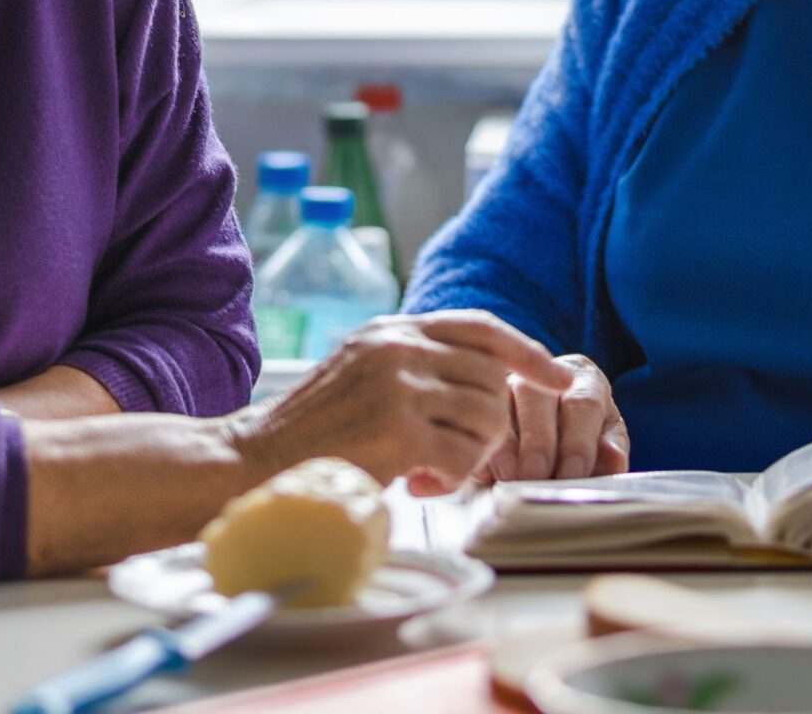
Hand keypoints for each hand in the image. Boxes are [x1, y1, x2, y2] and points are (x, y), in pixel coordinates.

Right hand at [228, 311, 570, 495]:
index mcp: (394, 330)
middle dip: (487, 426)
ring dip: (467, 455)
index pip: (482, 327)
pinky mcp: (397, 428)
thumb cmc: (314, 432)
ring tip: (425, 468)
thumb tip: (492, 377)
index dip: (527, 352)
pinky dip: (449, 480)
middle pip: (492, 380)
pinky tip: (415, 482)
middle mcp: (399, 347)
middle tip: (450, 454)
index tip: (558, 377)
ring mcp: (398, 384)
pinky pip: (462, 457)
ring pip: (485, 418)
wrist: (252, 461)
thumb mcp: (366, 375)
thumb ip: (418, 365)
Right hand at [472, 353, 628, 483]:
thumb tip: (614, 459)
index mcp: (584, 379)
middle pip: (537, 397)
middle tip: (536, 478)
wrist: (544, 453)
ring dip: (507, 446)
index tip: (572, 476)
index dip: (578, 443)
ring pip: (501, 402)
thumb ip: (609, 454)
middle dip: (538, 442)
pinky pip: (473, 418)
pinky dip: (482, 447)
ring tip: (511, 479)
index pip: (584, 404)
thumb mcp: (601, 448)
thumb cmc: (579, 449)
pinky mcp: (476, 400)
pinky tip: (487, 474)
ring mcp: (505, 383)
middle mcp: (543, 373)